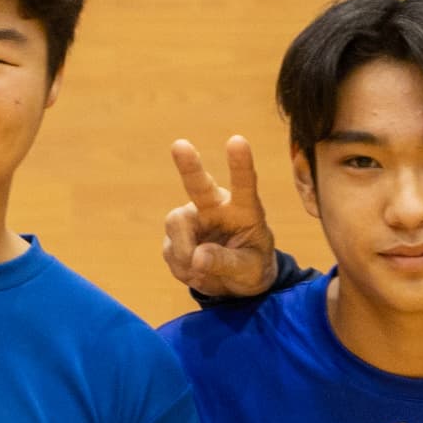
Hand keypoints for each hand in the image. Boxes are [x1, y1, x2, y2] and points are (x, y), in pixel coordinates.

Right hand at [161, 138, 279, 300]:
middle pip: (199, 185)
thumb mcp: (249, 270)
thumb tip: (196, 258)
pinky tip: (197, 273)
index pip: (244, 185)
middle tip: (180, 145)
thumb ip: (226, 262)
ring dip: (184, 251)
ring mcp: (192, 219)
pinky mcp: (175, 235)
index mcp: (244, 209)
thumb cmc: (252, 266)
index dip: (241, 164)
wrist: (235, 282)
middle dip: (189, 165)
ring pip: (176, 224)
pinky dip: (182, 268)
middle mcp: (215, 207)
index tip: (238, 140)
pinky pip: (170, 250)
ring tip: (201, 272)